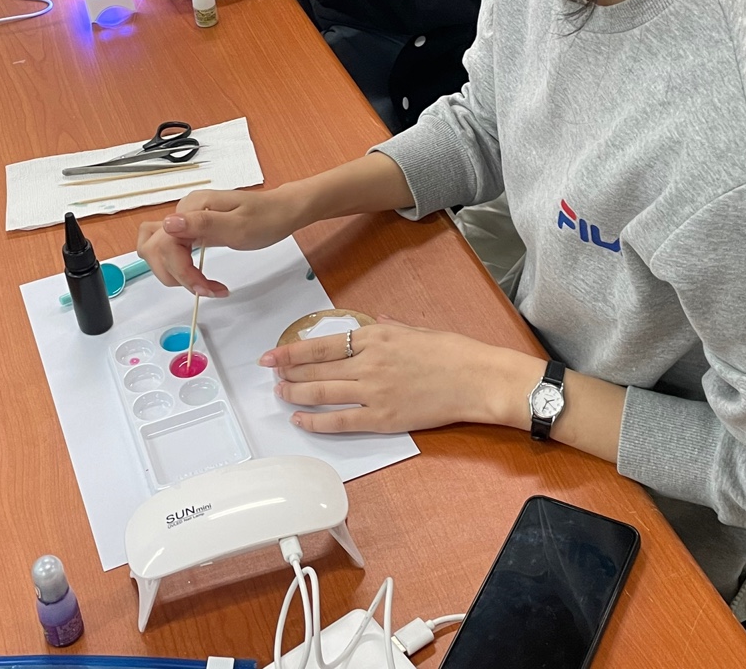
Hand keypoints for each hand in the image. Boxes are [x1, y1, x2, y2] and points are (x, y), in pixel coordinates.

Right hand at [138, 185, 307, 296]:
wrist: (281, 212)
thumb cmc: (266, 218)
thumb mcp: (239, 226)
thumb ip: (202, 224)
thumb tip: (169, 224)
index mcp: (193, 207)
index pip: (165, 243)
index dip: (182, 271)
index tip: (205, 288)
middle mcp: (184, 211)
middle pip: (154, 248)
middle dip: (174, 275)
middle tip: (204, 288)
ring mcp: (186, 220)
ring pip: (157, 250)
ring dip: (174, 273)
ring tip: (201, 284)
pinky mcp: (192, 229)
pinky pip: (171, 250)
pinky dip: (179, 268)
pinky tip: (198, 277)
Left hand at [260, 318, 543, 434]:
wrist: (476, 379)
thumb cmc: (453, 353)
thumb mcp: (416, 330)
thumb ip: (389, 327)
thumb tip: (374, 323)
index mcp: (376, 337)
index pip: (323, 344)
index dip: (293, 351)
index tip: (273, 354)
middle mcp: (369, 362)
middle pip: (317, 368)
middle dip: (287, 371)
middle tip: (269, 374)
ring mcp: (374, 391)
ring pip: (322, 393)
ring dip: (296, 394)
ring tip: (279, 394)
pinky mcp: (383, 417)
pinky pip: (340, 420)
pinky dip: (316, 421)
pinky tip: (300, 420)